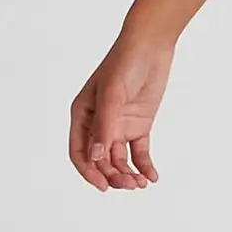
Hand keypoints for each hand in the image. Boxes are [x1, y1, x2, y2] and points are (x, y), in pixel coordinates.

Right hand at [69, 29, 174, 190]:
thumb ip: (104, 126)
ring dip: (128, 173)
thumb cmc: (124, 63)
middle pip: (101, 160)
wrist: (151, 46)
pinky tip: (152, 176)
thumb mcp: (111, 95)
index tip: (104, 186)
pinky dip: (144, 166)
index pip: (80, 152)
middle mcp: (98, 123)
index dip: (89, 172)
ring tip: (141, 184)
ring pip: (119, 159)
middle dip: (113, 175)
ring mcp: (119, 125)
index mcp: (82, 115)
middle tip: (130, 185)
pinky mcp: (138, 125)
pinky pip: (139, 152)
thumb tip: (95, 157)